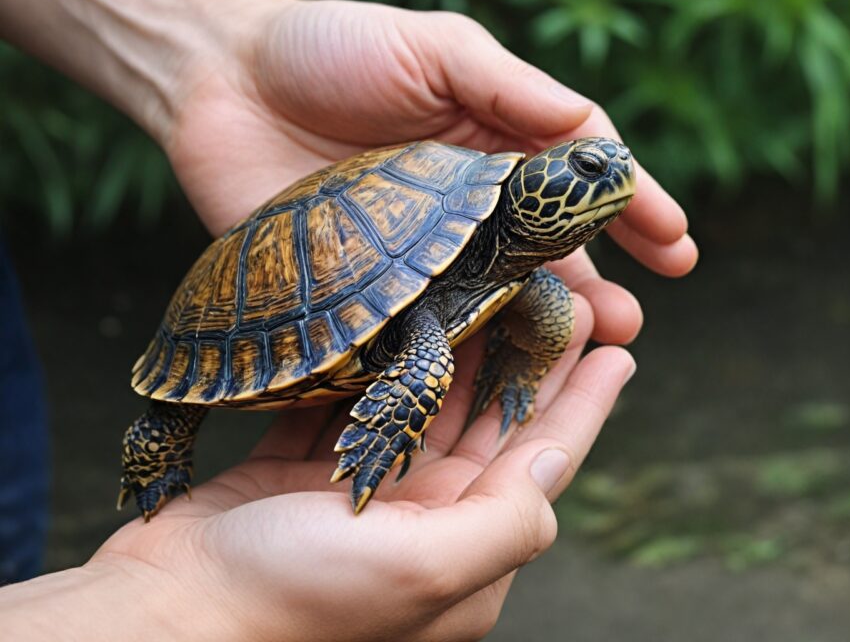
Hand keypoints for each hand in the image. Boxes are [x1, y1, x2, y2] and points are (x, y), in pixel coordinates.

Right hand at [86, 300, 633, 641]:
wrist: (171, 610)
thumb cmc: (295, 597)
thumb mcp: (423, 568)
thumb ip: (505, 518)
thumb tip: (560, 461)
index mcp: (463, 550)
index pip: (542, 462)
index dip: (584, 404)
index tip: (620, 348)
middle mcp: (424, 520)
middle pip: (494, 426)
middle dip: (530, 365)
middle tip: (563, 304)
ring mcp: (366, 492)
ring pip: (432, 408)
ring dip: (465, 353)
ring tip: (494, 296)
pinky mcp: (310, 468)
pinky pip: (363, 406)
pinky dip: (386, 366)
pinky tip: (406, 324)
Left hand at [169, 0, 697, 348]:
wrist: (221, 79)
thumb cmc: (328, 50)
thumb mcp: (430, 47)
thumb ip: (506, 85)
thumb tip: (591, 124)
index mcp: (487, 146)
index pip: (573, 182)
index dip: (631, 208)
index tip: (677, 241)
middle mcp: (462, 207)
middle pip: (542, 253)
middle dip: (595, 285)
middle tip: (631, 322)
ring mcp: (416, 253)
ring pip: (492, 297)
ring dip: (540, 325)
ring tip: (586, 348)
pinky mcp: (365, 287)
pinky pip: (422, 323)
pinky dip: (463, 347)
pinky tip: (490, 368)